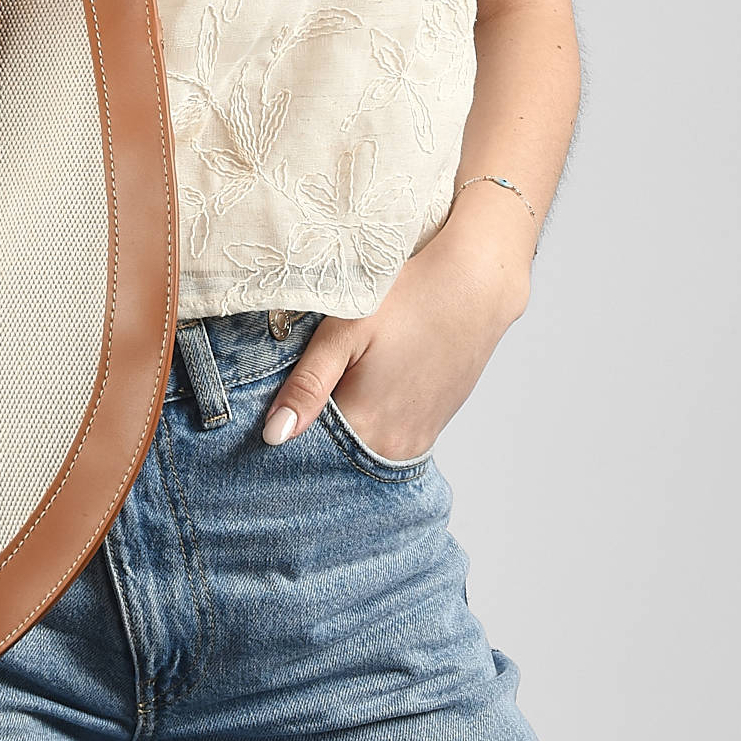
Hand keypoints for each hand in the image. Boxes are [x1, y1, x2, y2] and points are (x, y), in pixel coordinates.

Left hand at [260, 224, 531, 454]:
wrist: (477, 283)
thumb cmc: (407, 297)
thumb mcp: (344, 333)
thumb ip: (308, 387)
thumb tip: (273, 436)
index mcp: (367, 427)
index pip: (306, 453)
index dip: (283, 434)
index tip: (264, 416)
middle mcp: (395, 446)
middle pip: (335, 458)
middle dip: (310, 436)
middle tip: (294, 398)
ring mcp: (419, 439)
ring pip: (362, 449)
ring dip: (341, 431)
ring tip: (332, 390)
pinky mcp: (433, 425)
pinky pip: (388, 438)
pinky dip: (368, 425)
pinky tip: (363, 390)